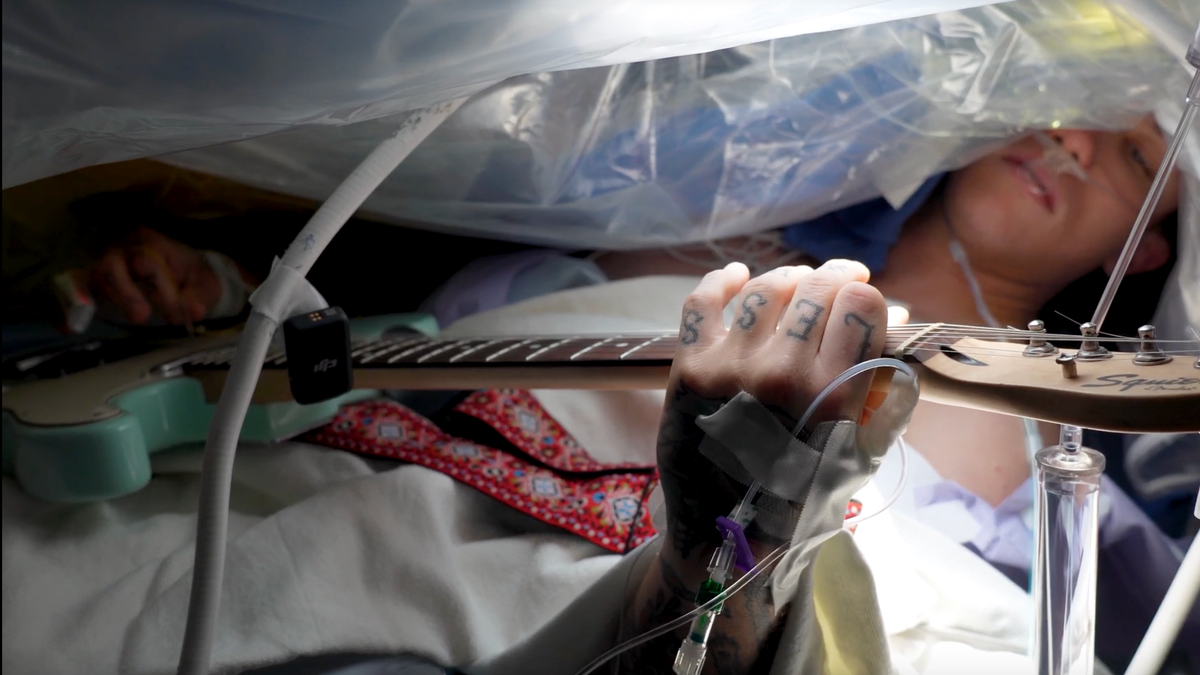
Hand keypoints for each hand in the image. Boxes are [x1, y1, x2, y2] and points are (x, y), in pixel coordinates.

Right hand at [75, 227, 224, 325]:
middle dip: (125, 293)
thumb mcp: (205, 286)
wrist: (186, 276)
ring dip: (94, 299)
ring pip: (91, 278)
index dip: (160, 287)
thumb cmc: (193, 277)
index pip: (148, 260)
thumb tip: (195, 311)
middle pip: (112, 267)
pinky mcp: (94, 285)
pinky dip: (70, 308)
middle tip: (142, 317)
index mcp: (151, 244)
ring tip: (91, 317)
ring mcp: (105, 267)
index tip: (176, 312)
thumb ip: (198, 297)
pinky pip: (75, 293)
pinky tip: (67, 327)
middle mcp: (123, 251)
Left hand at [657, 259, 892, 558]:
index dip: (866, 297)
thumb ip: (881, 386)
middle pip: (817, 289)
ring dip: (789, 277)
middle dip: (834, 279)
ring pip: (767, 287)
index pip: (861, 306)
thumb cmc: (800, 497)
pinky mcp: (689, 368)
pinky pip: (702, 302)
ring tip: (799, 282)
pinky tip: (737, 275)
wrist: (724, 532)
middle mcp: (782, 374)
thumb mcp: (860, 450)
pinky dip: (721, 280)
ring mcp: (730, 367)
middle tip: (839, 282)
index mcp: (833, 397)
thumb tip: (897, 316)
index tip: (863, 302)